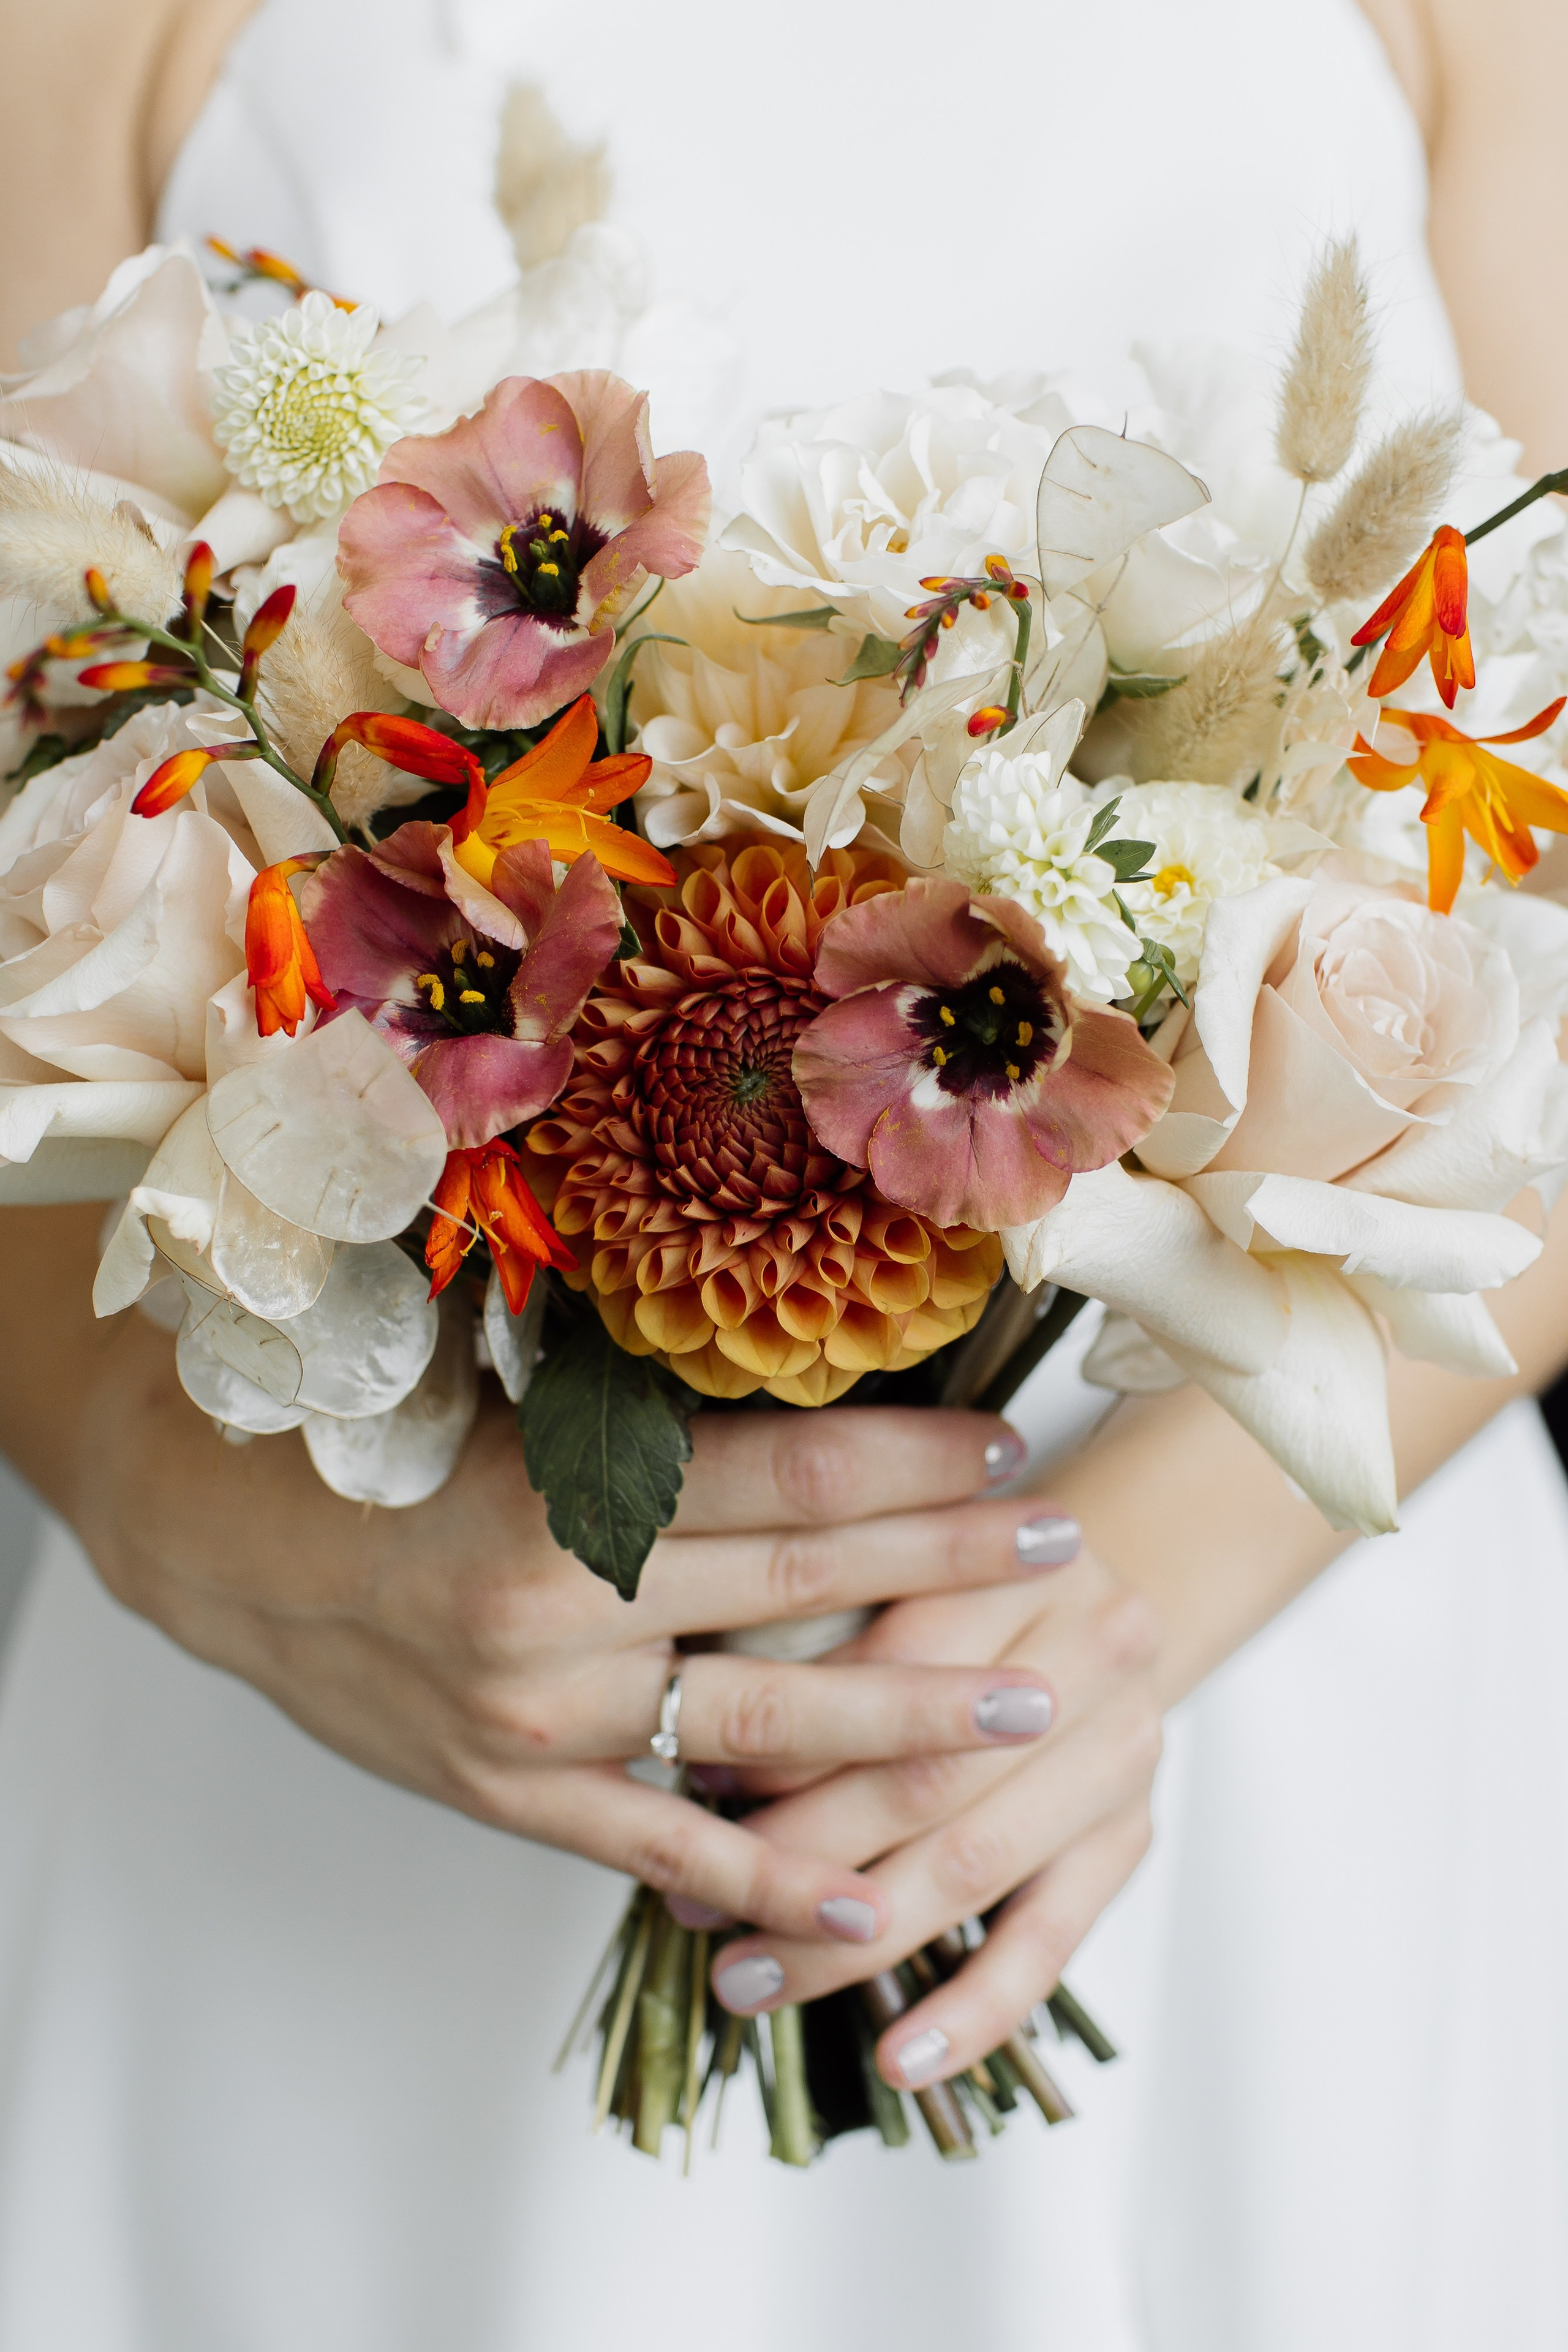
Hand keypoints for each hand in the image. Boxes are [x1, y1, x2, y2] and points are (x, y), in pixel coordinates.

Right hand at [13, 1204, 1071, 1945]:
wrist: (225, 1543)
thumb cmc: (376, 1442)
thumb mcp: (498, 1389)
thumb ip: (636, 1400)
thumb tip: (790, 1366)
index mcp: (566, 1481)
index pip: (782, 1471)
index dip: (907, 1465)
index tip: (1005, 1454)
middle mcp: (565, 1601)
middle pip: (801, 1581)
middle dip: (944, 1569)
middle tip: (1063, 1555)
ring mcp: (543, 1715)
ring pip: (760, 1724)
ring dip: (903, 1718)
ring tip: (1024, 1711)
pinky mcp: (513, 1793)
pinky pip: (661, 1847)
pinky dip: (768, 1882)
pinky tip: (875, 1905)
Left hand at [703, 1540, 1163, 2084]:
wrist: (1085, 1600)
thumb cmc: (949, 1581)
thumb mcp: (891, 1562)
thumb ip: (816, 1623)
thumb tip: (689, 1748)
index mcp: (1021, 1558)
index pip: (888, 1664)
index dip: (783, 1731)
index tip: (680, 1786)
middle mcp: (1095, 1646)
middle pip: (929, 1775)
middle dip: (799, 1854)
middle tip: (692, 1909)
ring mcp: (1124, 1749)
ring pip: (974, 1864)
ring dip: (852, 1943)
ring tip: (747, 1983)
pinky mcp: (1131, 1836)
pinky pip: (1052, 1941)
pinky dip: (972, 2010)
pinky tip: (900, 2061)